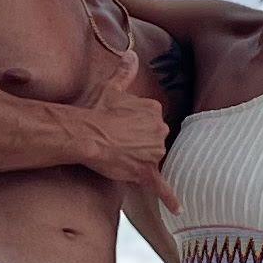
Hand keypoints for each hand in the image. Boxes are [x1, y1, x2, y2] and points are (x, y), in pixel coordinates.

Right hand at [63, 45, 173, 208]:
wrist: (84, 134)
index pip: (150, 119)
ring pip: (151, 158)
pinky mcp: (145, 171)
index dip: (133, 124)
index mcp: (153, 109)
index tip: (118, 123)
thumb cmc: (95, 111)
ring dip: (138, 158)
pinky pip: (161, 187)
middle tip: (115, 140)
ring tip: (116, 154)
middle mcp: (159, 129)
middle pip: (153, 139)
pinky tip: (177, 209)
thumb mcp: (111, 87)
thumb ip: (124, 72)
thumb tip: (130, 52)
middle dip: (138, 141)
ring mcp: (153, 151)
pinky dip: (170, 198)